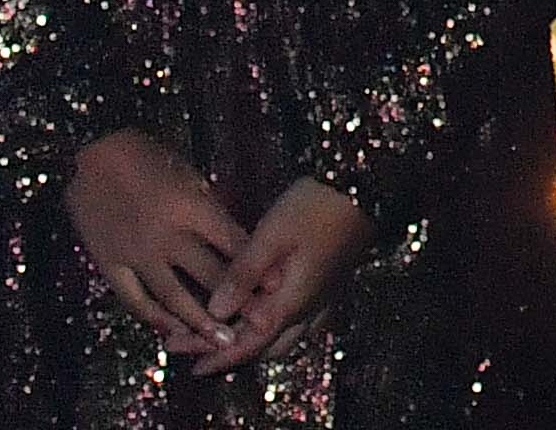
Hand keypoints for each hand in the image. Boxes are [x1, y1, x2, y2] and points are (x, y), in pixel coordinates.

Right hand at [65, 132, 249, 362]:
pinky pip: (134, 298)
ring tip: (222, 342)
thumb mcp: (187, 174)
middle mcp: (165, 234)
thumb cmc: (144, 157)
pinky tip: (170, 330)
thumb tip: (235, 238)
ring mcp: (135, 252)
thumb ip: (208, 208)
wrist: (85, 155)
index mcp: (190, 206)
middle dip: (236, 301)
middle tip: (259, 325)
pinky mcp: (109, 263)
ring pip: (172, 296)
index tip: (275, 287)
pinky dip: (153, 317)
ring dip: (198, 322)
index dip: (255, 267)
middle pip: (208, 274)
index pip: (232, 243)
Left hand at [203, 177, 373, 368]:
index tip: (192, 368)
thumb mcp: (271, 236)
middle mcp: (308, 308)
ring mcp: (323, 297)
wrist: (364, 187)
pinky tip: (271, 315)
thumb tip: (213, 312)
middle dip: (233, 354)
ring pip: (287, 338)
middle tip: (201, 353)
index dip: (219, 358)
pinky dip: (280, 329)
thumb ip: (242, 276)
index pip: (249, 344)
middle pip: (267, 347)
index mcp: (291, 302)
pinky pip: (303, 323)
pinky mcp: (330, 284)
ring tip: (231, 338)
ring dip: (257, 344)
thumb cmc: (316, 207)